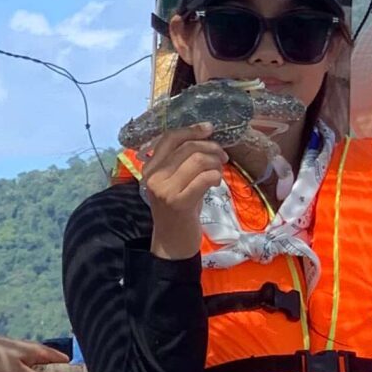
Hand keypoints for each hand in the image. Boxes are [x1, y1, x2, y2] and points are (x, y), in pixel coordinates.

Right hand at [141, 121, 228, 258]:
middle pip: (187, 148)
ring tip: (219, 171)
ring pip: (197, 161)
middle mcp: (153, 176)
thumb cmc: (178, 208)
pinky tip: (217, 182)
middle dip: (210, 148)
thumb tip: (205, 136)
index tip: (209, 129)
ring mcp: (164, 190)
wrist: (172, 242)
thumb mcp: (175, 181)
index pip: (169, 138)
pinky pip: (204, 178)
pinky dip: (216, 176)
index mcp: (149, 167)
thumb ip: (182, 160)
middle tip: (222, 156)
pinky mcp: (178, 202)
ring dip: (215, 163)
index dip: (191, 130)